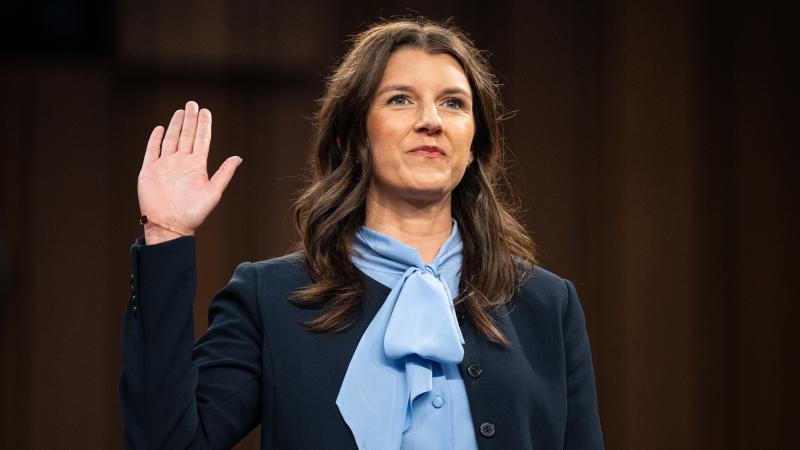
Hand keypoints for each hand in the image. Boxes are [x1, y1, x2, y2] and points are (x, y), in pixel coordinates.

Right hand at [137, 101, 241, 243]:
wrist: (170, 225)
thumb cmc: (193, 213)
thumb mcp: (213, 192)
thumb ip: (224, 174)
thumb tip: (239, 158)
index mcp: (197, 166)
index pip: (201, 140)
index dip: (203, 125)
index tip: (205, 111)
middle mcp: (181, 162)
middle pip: (187, 135)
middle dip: (190, 120)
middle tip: (193, 104)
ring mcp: (165, 165)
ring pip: (171, 139)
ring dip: (175, 125)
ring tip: (181, 111)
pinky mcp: (149, 171)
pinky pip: (152, 151)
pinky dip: (155, 139)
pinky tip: (160, 129)